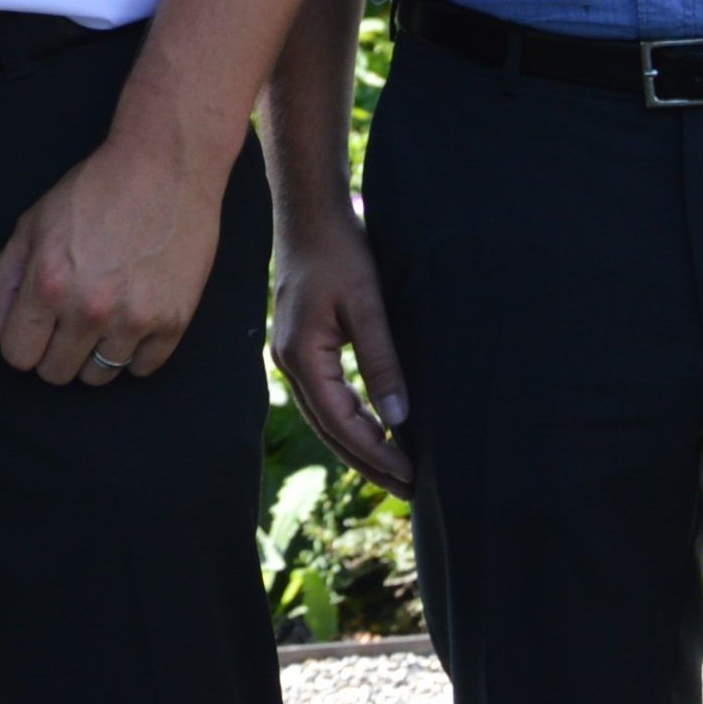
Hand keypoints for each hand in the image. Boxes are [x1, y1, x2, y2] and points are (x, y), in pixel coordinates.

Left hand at [0, 131, 225, 386]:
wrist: (165, 165)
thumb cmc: (94, 190)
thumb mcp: (33, 224)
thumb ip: (5, 282)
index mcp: (48, 283)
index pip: (18, 357)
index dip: (24, 342)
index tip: (37, 324)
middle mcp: (89, 308)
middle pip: (56, 374)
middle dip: (56, 350)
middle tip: (70, 317)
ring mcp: (135, 319)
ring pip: (99, 377)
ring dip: (95, 352)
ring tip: (105, 312)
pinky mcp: (174, 322)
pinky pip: (142, 368)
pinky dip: (135, 350)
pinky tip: (134, 312)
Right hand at [271, 198, 411, 491]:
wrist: (308, 212)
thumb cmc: (339, 250)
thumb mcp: (368, 303)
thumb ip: (382, 361)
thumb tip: (399, 418)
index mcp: (302, 356)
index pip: (342, 423)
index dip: (378, 454)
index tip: (412, 476)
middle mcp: (290, 363)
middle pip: (330, 431)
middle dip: (370, 462)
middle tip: (410, 491)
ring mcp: (292, 356)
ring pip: (326, 418)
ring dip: (360, 446)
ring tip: (397, 471)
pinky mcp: (301, 346)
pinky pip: (325, 398)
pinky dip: (350, 420)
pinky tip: (376, 429)